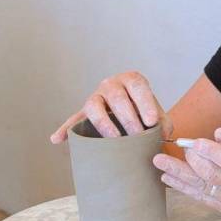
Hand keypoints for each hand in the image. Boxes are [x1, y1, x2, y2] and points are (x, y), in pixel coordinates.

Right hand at [50, 71, 172, 142]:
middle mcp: (112, 84)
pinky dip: (66, 129)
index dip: (145, 103)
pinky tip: (57, 139)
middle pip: (117, 97)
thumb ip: (162, 123)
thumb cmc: (146, 113)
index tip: (152, 122)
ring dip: (104, 123)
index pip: (137, 86)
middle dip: (128, 118)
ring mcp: (96, 97)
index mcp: (132, 80)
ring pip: (94, 106)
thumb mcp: (158, 115)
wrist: (133, 113)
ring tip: (115, 139)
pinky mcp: (84, 113)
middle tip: (136, 136)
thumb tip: (160, 135)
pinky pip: (73, 119)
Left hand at [152, 127, 220, 220]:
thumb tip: (216, 134)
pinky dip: (185, 188)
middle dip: (192, 161)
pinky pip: (203, 198)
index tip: (196, 142)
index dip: (211, 151)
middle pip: (214, 175)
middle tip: (180, 149)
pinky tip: (170, 179)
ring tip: (160, 163)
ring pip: (203, 187)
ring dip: (180, 175)